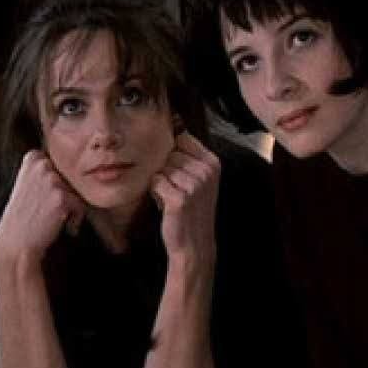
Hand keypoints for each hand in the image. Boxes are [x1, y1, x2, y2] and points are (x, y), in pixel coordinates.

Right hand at [0, 150, 85, 264]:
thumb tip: (76, 166)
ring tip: (54, 219)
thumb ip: (45, 170)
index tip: (47, 198)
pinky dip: (75, 219)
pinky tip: (61, 226)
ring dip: (70, 207)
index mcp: (33, 158)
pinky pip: (80, 206)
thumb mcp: (28, 182)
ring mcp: (52, 180)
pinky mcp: (61, 197)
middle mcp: (42, 165)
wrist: (15, 241)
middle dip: (65, 196)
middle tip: (50, 210)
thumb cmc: (24, 215)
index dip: (57, 185)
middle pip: (70, 179)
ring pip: (76, 192)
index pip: (61, 166)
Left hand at [150, 132, 219, 268]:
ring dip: (161, 182)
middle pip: (170, 153)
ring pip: (161, 167)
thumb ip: (189, 156)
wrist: (194, 243)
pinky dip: (155, 192)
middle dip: (166, 170)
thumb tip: (172, 124)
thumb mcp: (199, 179)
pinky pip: (155, 181)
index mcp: (213, 163)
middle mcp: (206, 172)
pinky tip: (166, 204)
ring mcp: (194, 185)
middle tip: (175, 189)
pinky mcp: (179, 198)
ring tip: (171, 197)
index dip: (173, 153)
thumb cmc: (192, 208)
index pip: (183, 138)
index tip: (179, 171)